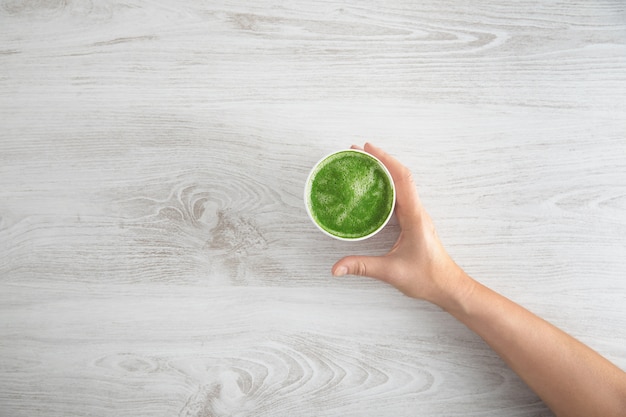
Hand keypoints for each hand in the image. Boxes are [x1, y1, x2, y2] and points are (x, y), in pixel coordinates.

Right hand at [332, 143, 470, 307]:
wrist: (448, 286)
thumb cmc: (427, 277)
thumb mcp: (391, 272)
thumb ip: (362, 267)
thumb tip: (337, 268)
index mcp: (414, 216)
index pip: (401, 178)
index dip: (385, 160)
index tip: (367, 148)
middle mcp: (417, 211)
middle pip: (400, 175)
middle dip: (379, 160)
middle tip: (356, 153)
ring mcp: (416, 215)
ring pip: (400, 184)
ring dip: (383, 171)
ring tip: (362, 165)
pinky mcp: (413, 221)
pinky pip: (399, 196)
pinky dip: (386, 186)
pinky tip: (372, 189)